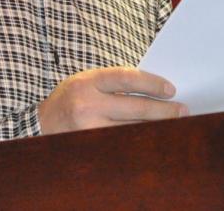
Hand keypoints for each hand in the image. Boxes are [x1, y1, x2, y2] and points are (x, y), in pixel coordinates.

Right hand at [37, 67, 187, 134]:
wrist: (41, 124)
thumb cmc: (71, 97)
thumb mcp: (87, 80)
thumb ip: (114, 83)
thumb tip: (153, 89)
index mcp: (89, 81)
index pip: (126, 78)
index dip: (151, 83)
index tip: (171, 90)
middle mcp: (88, 104)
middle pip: (134, 107)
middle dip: (162, 110)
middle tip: (182, 111)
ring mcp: (89, 127)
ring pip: (131, 129)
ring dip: (155, 127)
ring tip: (174, 125)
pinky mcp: (91, 145)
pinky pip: (122, 143)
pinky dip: (139, 140)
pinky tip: (153, 138)